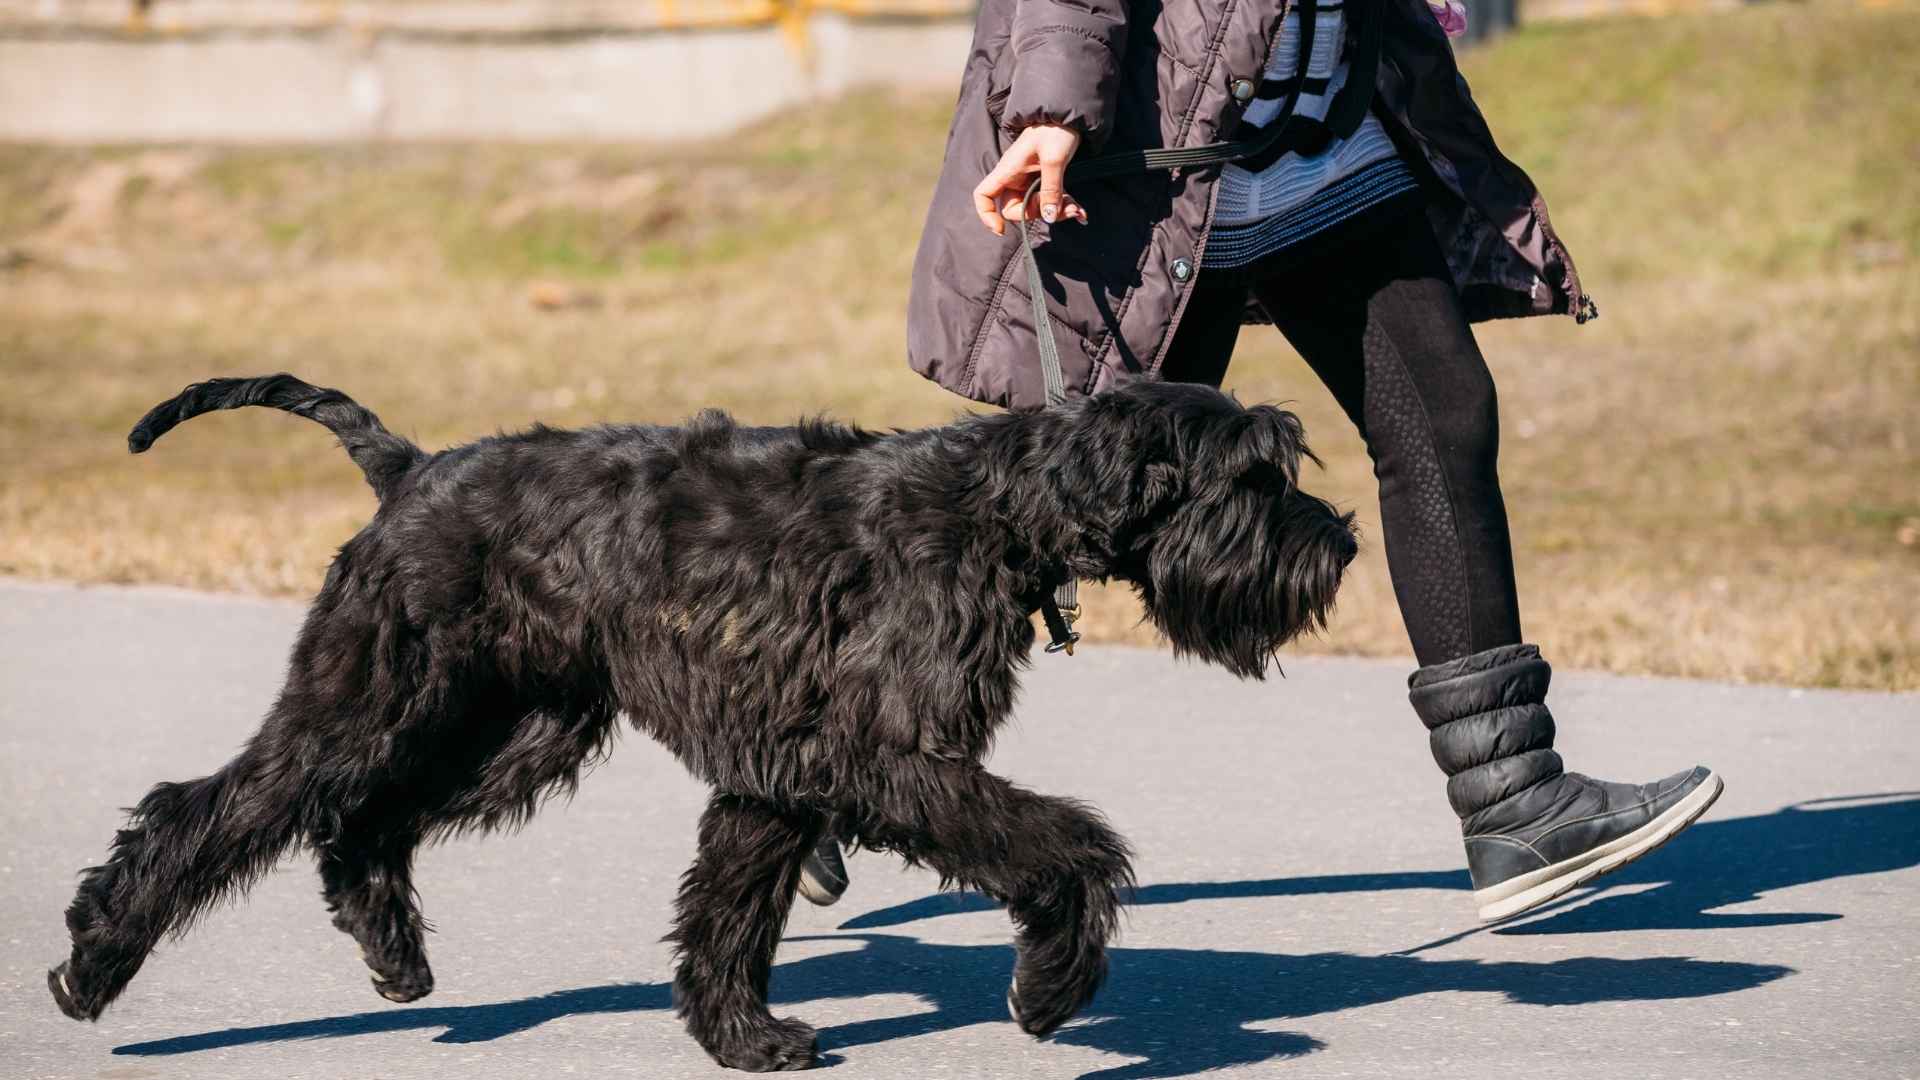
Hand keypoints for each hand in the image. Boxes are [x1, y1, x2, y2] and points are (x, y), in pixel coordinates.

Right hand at [971, 124, 1088, 235]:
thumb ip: (1050, 189)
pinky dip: (1064, 206)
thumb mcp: (1054, 159)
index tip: (1001, 229)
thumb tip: (1048, 217)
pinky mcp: (1045, 180)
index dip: (986, 214)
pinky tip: (1081, 210)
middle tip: (1059, 208)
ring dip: (1056, 213)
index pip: (983, 195)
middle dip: (1037, 214)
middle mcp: (1015, 177)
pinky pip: (1050, 201)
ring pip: (1037, 208)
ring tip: (1077, 210)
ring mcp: (1030, 180)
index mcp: (1008, 171)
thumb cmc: (1056, 130)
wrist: (1070, 116)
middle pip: (1015, 209)